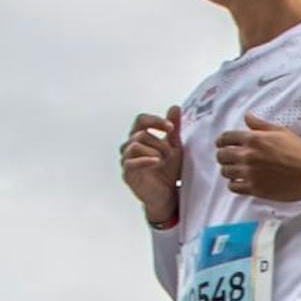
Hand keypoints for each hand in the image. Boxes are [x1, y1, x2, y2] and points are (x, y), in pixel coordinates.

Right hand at [120, 108, 182, 222]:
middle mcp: (129, 146)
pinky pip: (130, 162)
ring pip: (135, 145)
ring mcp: (126, 160)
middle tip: (171, 154)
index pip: (141, 120)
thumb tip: (174, 107)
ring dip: (154, 151)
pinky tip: (157, 162)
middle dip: (159, 142)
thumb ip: (174, 129)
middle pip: (140, 134)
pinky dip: (146, 160)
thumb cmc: (169, 170)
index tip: (171, 128)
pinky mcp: (127, 173)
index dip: (155, 121)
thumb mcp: (175, 147)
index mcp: (139, 137)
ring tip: (164, 161)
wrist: (168, 194)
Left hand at [214, 113, 300, 202]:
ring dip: (229, 170)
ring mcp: (250, 173)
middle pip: (222, 156)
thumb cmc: (300, 152)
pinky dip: (234, 184)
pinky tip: (241, 182)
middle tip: (230, 158)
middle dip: (223, 156)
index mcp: (253, 139)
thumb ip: (261, 125)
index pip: (225, 138)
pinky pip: (233, 187)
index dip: (221, 141)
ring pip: (225, 172)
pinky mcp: (255, 188)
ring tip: (236, 170)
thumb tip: (247, 117)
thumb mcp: (281, 132)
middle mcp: (248, 156)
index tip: (222, 144)